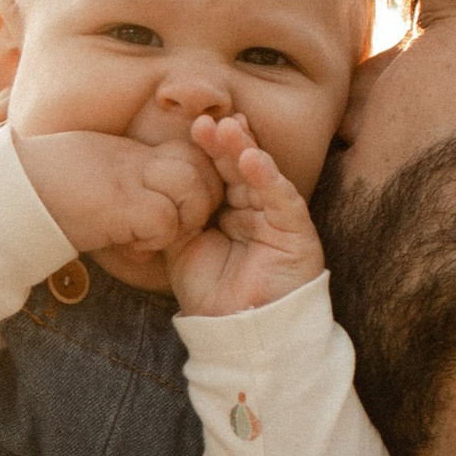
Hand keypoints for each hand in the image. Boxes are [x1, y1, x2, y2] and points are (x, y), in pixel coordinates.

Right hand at [14, 125, 218, 270]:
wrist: (12, 189)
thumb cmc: (46, 184)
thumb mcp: (96, 175)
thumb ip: (128, 184)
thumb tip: (149, 221)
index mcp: (135, 152)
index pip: (193, 154)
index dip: (197, 182)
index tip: (179, 211)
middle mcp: (139, 159)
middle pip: (202, 168)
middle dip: (201, 202)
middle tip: (176, 228)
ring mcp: (131, 178)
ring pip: (193, 189)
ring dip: (183, 221)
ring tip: (156, 238)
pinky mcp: (120, 203)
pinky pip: (164, 219)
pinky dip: (156, 239)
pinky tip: (132, 248)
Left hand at [166, 112, 325, 316]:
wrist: (236, 333)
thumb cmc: (212, 295)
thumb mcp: (182, 248)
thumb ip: (177, 216)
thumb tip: (159, 184)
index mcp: (231, 213)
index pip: (220, 173)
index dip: (209, 150)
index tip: (191, 128)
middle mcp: (255, 210)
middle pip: (240, 168)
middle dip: (223, 143)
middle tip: (204, 121)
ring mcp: (276, 219)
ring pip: (261, 176)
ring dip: (245, 150)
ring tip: (228, 128)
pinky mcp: (296, 231)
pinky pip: (283, 199)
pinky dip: (269, 177)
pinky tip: (253, 159)